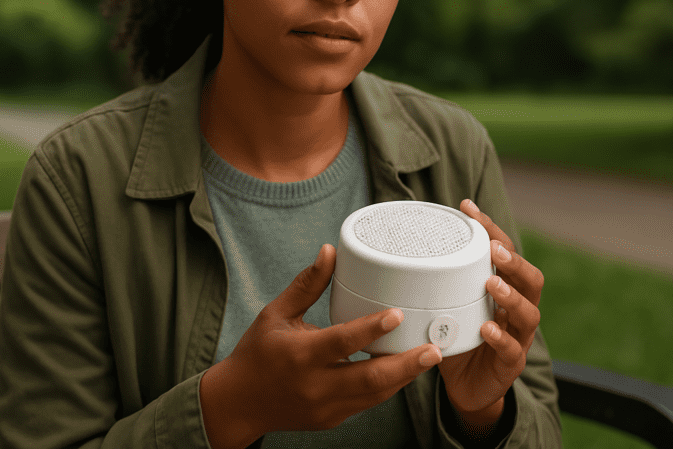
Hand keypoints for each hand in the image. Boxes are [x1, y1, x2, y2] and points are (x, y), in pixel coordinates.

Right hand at [200, 243, 442, 448]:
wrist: (238, 403)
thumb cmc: (257, 353)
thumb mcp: (276, 314)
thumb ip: (306, 285)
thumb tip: (330, 252)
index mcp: (300, 355)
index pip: (342, 341)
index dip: (371, 328)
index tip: (398, 314)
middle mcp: (315, 385)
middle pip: (370, 378)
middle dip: (407, 364)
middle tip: (433, 349)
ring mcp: (325, 407)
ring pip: (375, 395)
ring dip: (404, 377)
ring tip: (428, 357)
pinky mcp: (332, 419)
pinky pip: (367, 403)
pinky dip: (387, 387)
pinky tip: (403, 370)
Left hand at [436, 199, 543, 433]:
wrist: (467, 388)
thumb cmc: (458, 340)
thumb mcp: (449, 306)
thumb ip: (439, 282)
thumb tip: (402, 248)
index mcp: (505, 291)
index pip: (506, 254)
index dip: (491, 230)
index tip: (468, 208)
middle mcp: (516, 311)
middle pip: (531, 280)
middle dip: (514, 261)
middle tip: (492, 248)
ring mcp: (518, 338)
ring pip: (528, 313)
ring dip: (511, 295)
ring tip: (491, 282)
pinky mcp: (510, 365)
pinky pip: (512, 350)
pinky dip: (500, 337)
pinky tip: (486, 329)